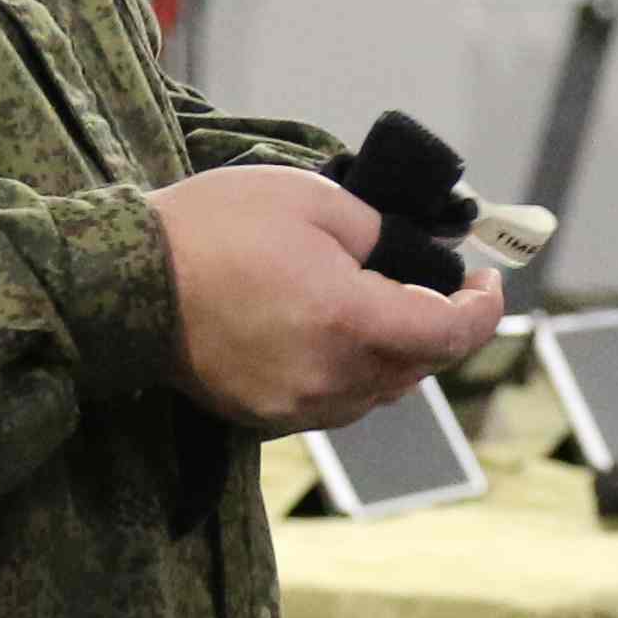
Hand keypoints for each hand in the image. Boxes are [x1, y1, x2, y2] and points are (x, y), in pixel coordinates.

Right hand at [152, 164, 502, 431]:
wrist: (129, 280)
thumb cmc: (214, 228)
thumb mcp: (313, 200)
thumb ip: (381, 234)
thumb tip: (418, 257)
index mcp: (350, 321)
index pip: (449, 335)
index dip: (483, 310)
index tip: (488, 281)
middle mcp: (332, 377)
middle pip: (420, 366)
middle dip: (442, 326)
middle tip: (441, 284)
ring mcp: (298, 405)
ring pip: (382, 390)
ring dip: (398, 353)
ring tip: (388, 306)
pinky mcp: (268, 417)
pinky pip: (338, 401)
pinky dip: (355, 371)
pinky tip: (338, 334)